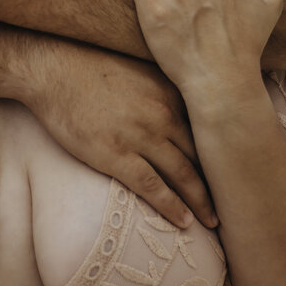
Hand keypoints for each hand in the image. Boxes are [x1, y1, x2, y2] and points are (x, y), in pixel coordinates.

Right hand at [24, 41, 216, 230]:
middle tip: (234, 201)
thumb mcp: (138, 68)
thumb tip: (178, 101)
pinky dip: (172, 207)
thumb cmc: (88, 65)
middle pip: (202, 154)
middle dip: (219, 181)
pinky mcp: (116, 156)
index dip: (221, 151)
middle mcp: (163, 115)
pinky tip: (185, 221)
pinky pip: (153, 188)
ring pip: (184, 175)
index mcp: (170, 92)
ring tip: (214, 221)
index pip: (207, 127)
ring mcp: (141, 137)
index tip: (234, 167)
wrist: (51, 68)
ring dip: (202, 201)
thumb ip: (162, 87)